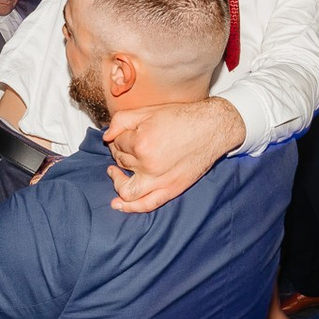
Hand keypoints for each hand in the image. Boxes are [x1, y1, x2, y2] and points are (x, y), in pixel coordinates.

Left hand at [101, 97, 244, 213]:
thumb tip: (106, 136)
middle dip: (119, 153)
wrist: (212, 129)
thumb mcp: (149, 111)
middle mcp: (148, 164)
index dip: (117, 138)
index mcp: (141, 142)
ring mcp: (159, 180)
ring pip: (126, 188)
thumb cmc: (183, 118)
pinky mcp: (170, 190)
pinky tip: (118, 204)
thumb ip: (121, 120)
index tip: (123, 135)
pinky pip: (145, 204)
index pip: (117, 143)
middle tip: (124, 146)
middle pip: (121, 162)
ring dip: (117, 181)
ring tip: (115, 173)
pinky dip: (129, 207)